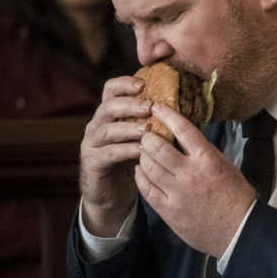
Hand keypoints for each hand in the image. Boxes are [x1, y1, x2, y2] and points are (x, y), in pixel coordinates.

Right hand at [79, 75, 153, 235]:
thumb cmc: (134, 159)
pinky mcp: (93, 162)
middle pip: (108, 107)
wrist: (113, 193)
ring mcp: (92, 143)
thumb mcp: (143, 136)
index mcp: (110, 114)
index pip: (110, 90)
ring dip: (128, 127)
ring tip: (147, 129)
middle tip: (150, 107)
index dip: (124, 84)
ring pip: (105, 129)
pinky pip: (108, 153)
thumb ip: (154, 120)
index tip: (143, 84)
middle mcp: (98, 124)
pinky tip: (141, 150)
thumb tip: (184, 105)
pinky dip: (125, 150)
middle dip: (129, 104)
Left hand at [134, 103, 256, 256]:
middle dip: (148, 137)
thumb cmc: (236, 197)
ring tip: (144, 152)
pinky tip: (141, 170)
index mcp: (207, 160)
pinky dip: (140, 175)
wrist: (238, 230)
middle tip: (147, 134)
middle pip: (157, 147)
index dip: (167, 115)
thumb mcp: (226, 166)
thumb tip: (186, 138)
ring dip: (142, 155)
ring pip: (147, 166)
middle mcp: (189, 174)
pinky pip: (145, 187)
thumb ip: (204, 152)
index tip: (158, 106)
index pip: (183, 129)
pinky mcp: (168, 209)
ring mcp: (176, 192)